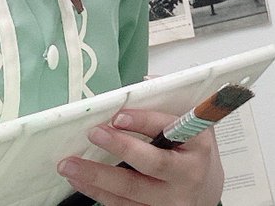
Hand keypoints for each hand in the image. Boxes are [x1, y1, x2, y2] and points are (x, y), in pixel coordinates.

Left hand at [58, 109, 224, 205]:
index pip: (170, 130)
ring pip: (130, 190)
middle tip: (93, 134)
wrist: (204, 193)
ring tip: (70, 164)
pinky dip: (97, 194)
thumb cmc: (192, 152)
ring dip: (96, 177)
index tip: (119, 116)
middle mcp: (187, 174)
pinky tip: (80, 181)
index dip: (143, 122)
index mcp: (197, 144)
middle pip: (151, 163)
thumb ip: (172, 100)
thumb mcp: (193, 124)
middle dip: (119, 147)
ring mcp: (170, 199)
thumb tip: (145, 82)